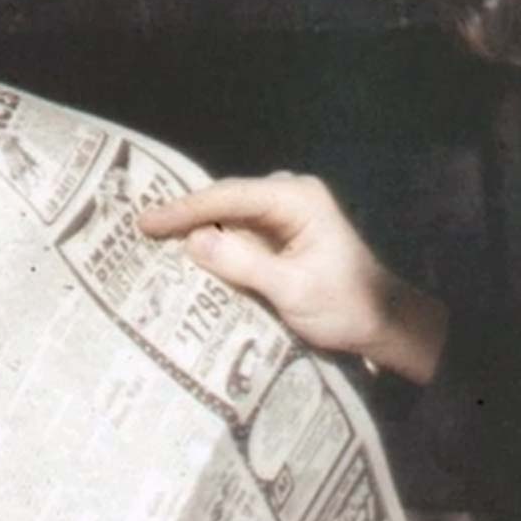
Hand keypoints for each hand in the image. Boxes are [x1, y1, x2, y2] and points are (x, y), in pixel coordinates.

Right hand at [139, 173, 447, 383]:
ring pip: (228, 217)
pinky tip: (184, 255)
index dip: (185, 209)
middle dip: (184, 215)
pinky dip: (214, 245)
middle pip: (225, 201)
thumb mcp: (293, 290)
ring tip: (150, 241)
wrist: (383, 324)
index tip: (146, 223)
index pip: (229, 196)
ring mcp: (285, 216)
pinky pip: (239, 234)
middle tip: (138, 229)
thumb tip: (194, 241)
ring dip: (196, 230)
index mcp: (297, 199)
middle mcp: (290, 197)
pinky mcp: (280, 238)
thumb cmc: (346, 306)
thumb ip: (244, 263)